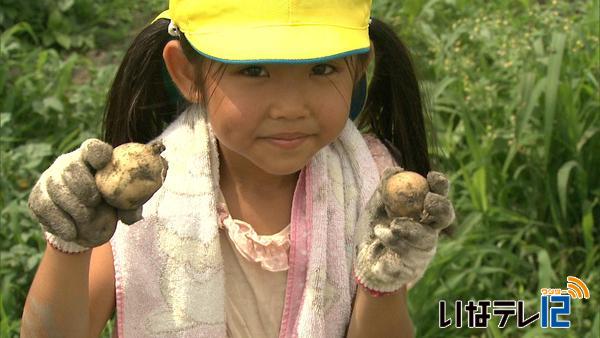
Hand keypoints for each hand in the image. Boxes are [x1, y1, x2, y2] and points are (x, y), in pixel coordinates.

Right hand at [28, 139, 142, 250]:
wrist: (82, 222)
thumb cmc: (108, 205)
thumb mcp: (121, 204)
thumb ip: (130, 207)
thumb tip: (132, 215)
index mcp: (92, 159)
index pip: (93, 148)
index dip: (97, 153)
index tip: (104, 161)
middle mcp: (67, 163)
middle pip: (71, 167)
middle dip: (83, 186)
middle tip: (94, 202)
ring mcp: (49, 179)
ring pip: (56, 188)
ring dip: (73, 206)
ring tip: (86, 219)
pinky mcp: (37, 198)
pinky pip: (45, 207)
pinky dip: (60, 222)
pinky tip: (72, 232)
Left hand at [354, 167, 454, 293]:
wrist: (361, 261)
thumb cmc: (374, 230)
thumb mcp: (376, 207)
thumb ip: (384, 189)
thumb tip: (394, 170)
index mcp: (423, 214)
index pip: (439, 196)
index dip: (440, 186)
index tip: (431, 175)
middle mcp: (428, 231)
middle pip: (445, 217)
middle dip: (441, 207)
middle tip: (428, 201)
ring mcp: (422, 252)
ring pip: (427, 239)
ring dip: (409, 229)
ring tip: (388, 226)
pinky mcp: (410, 269)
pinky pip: (405, 257)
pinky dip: (391, 244)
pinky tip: (379, 238)